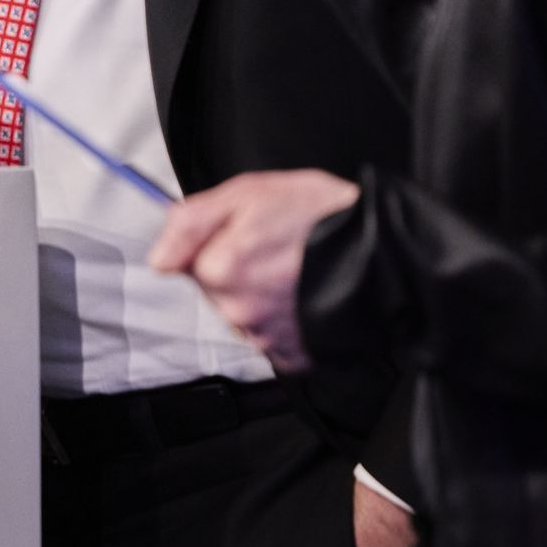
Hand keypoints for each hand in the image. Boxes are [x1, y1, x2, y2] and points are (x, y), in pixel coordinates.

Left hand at [146, 169, 360, 369]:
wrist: (388, 250)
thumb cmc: (323, 214)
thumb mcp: (248, 192)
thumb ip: (190, 222)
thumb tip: (158, 257)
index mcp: (219, 269)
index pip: (185, 263)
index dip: (212, 242)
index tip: (243, 233)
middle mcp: (237, 310)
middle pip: (213, 290)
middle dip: (236, 269)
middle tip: (277, 248)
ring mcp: (266, 336)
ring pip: (241, 313)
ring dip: (260, 295)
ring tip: (298, 271)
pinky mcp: (293, 355)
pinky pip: (271, 337)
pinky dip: (284, 319)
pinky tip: (305, 295)